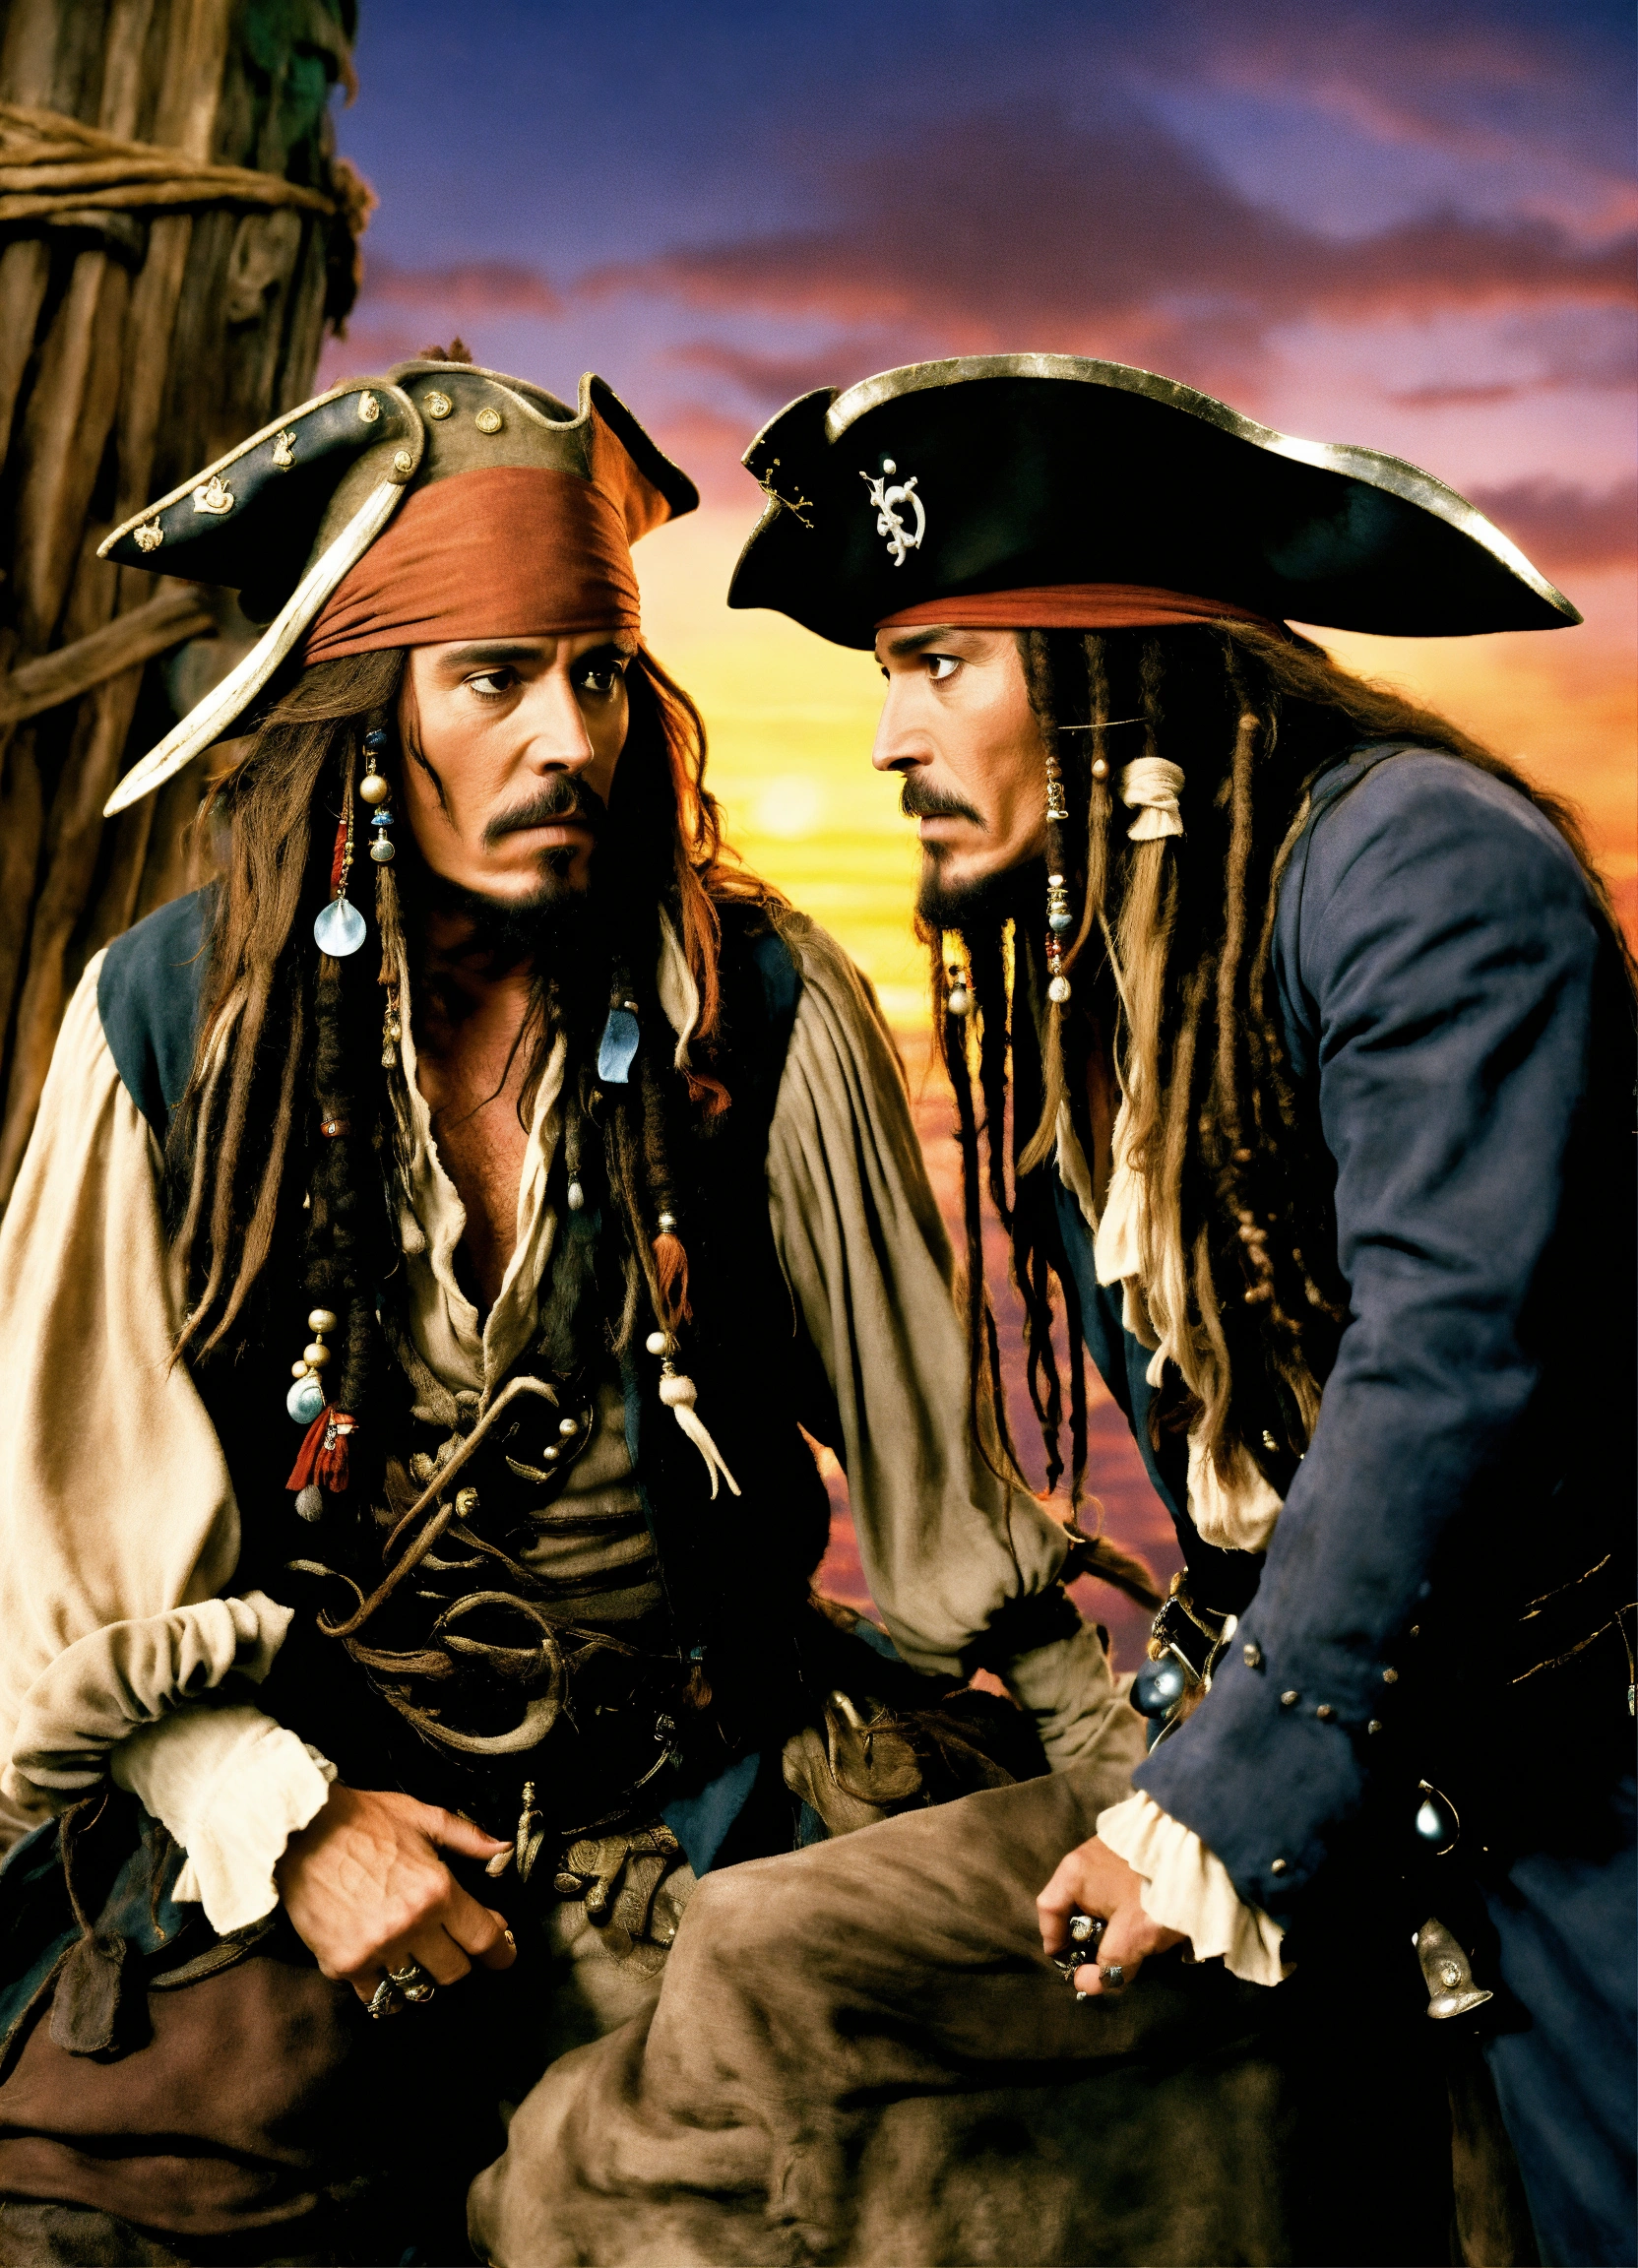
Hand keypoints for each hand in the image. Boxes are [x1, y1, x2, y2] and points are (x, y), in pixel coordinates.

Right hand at [275, 1783, 517, 2005]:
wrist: (300, 1832)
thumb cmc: (362, 1820)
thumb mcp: (422, 1816)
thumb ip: (468, 1837)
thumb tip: (502, 1849)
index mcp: (438, 1891)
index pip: (484, 1938)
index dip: (501, 1950)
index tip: (503, 1953)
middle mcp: (411, 1927)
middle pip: (455, 1972)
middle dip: (460, 1960)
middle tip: (453, 1947)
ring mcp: (376, 1950)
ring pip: (418, 1989)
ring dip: (423, 1976)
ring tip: (418, 1961)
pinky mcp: (344, 1964)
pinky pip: (376, 1996)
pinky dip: (385, 1989)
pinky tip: (386, 1974)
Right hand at [1036, 1833, 1184, 1995]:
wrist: (1200, 1849)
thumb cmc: (1156, 1892)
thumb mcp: (1132, 1937)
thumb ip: (1106, 1966)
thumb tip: (1084, 1983)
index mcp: (1074, 1873)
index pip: (1048, 1911)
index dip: (1055, 1943)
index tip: (1073, 1967)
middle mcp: (1084, 1858)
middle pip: (1070, 1905)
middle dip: (1084, 1937)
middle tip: (1103, 1960)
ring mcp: (1107, 1853)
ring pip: (1094, 1898)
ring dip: (1105, 1925)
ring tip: (1127, 1943)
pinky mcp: (1128, 1854)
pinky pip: (1112, 1888)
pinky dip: (1119, 1909)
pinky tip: (1140, 1921)